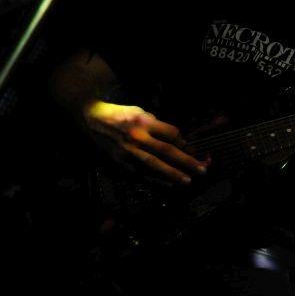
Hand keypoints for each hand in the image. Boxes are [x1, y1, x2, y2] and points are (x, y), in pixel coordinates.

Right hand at [82, 100, 207, 184]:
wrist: (92, 118)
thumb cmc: (120, 113)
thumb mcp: (140, 110)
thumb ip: (157, 124)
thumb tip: (176, 139)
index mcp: (143, 122)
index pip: (170, 133)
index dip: (182, 141)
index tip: (189, 147)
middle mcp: (136, 137)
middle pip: (166, 151)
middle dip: (185, 161)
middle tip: (201, 169)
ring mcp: (128, 151)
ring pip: (154, 166)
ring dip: (172, 175)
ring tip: (187, 181)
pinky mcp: (120, 162)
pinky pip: (140, 174)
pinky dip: (155, 180)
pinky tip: (167, 184)